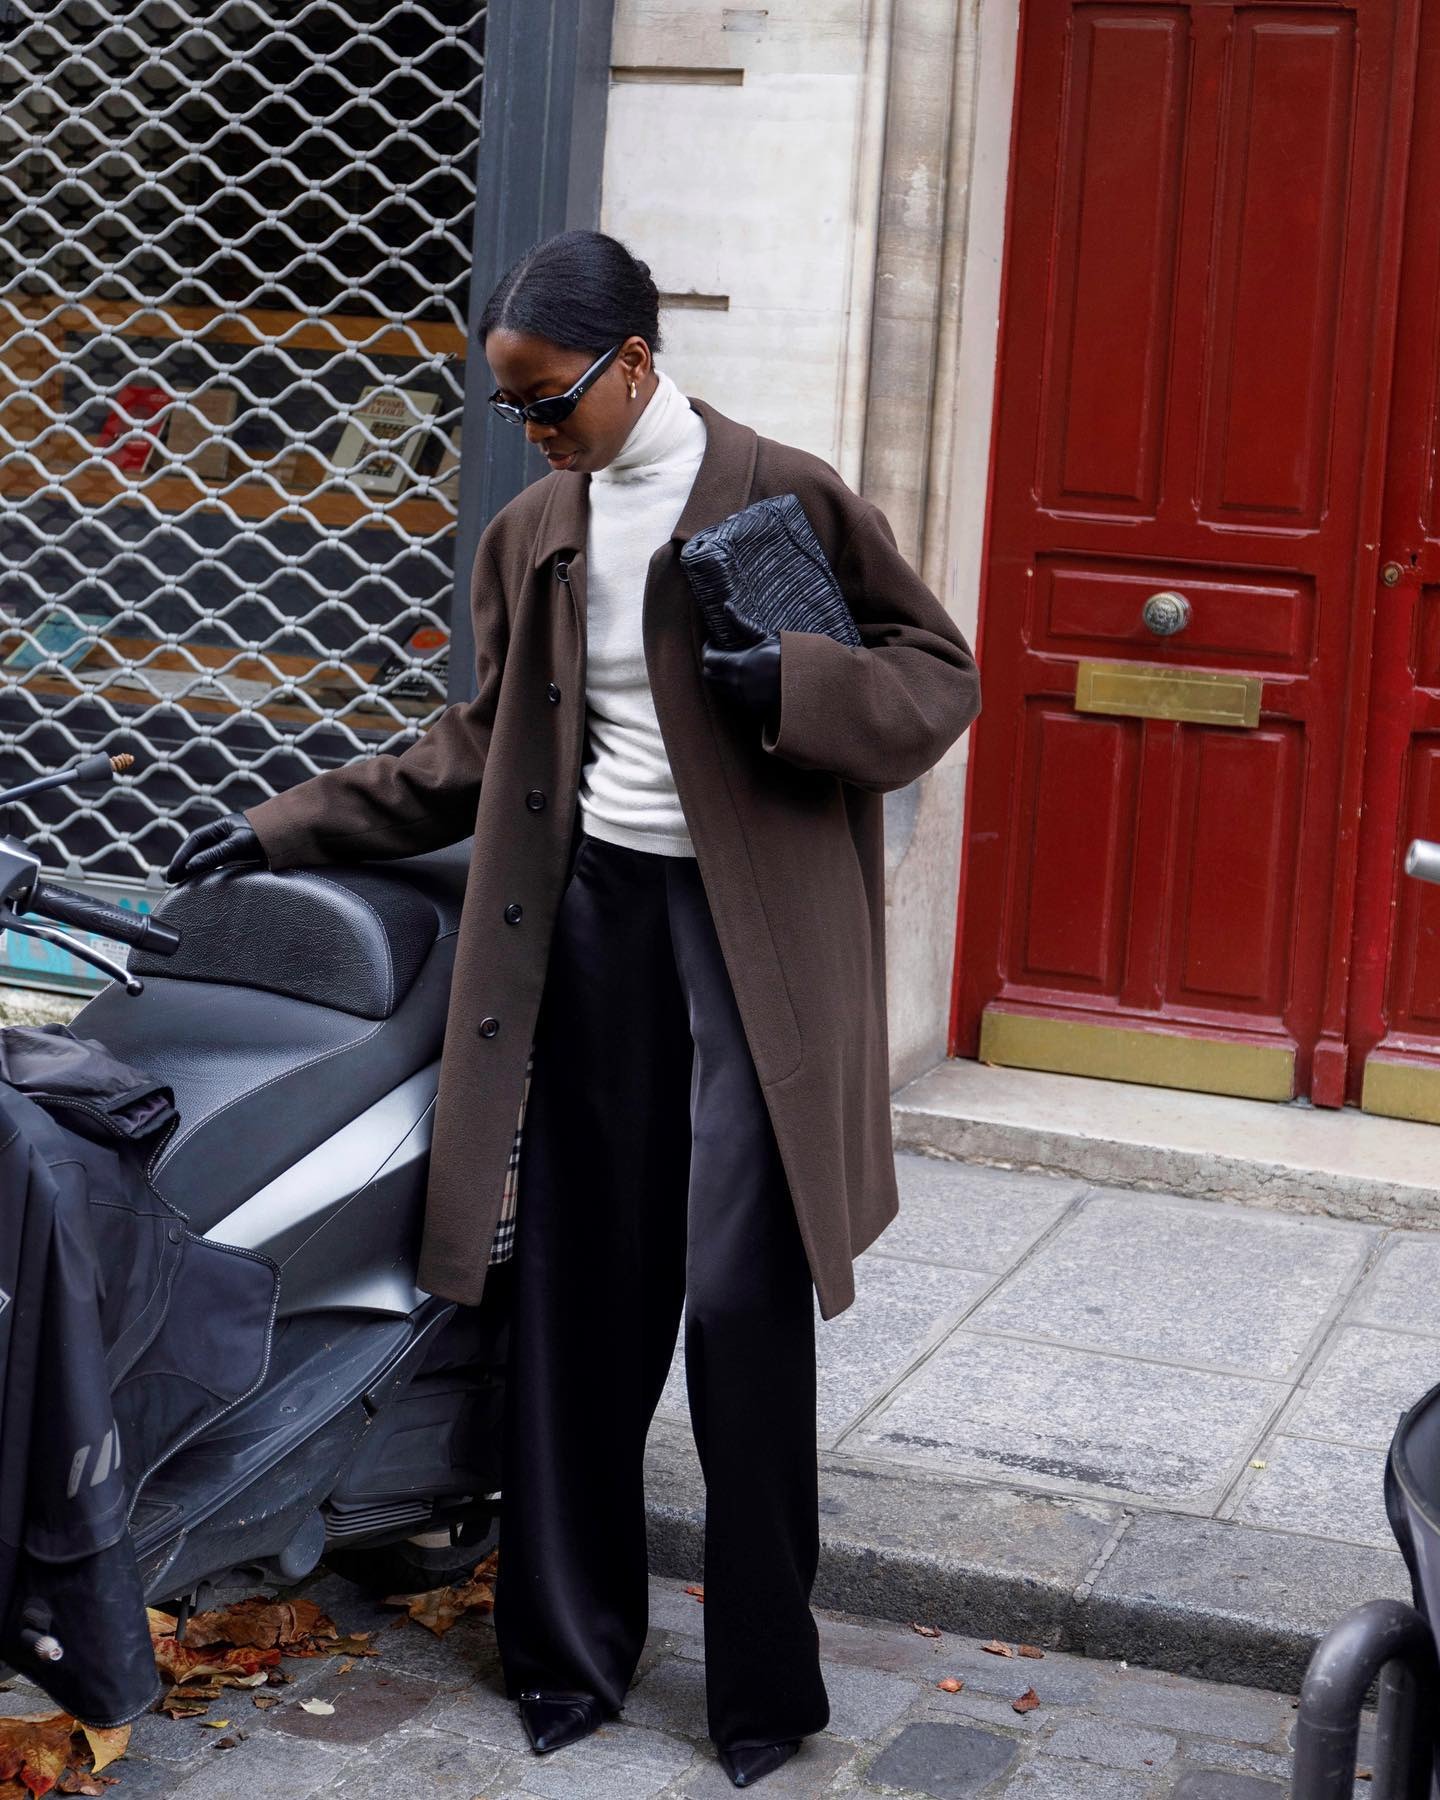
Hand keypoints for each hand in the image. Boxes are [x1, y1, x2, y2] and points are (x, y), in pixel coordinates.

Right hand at [165, 813, 266, 883]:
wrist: (293, 835)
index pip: (194, 840)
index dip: (181, 856)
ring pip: (208, 856)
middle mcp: (226, 833)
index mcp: (223, 826)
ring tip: (183, 883)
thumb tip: (191, 866)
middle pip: (198, 848)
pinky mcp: (243, 854)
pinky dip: (209, 871)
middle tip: (172, 880)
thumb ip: (215, 854)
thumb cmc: (268, 835)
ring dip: (195, 868)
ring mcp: (234, 844)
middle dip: (184, 863)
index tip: (173, 872)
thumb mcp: (239, 844)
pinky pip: (220, 862)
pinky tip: (204, 880)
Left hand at [700, 602, 781, 723]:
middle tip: (719, 655)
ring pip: (719, 688)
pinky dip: (732, 689)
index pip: (708, 659)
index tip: (714, 644)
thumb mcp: (763, 638)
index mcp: (737, 664)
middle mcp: (735, 684)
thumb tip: (726, 607)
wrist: (804, 681)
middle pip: (708, 676)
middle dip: (710, 665)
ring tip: (731, 667)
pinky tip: (743, 680)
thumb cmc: (785, 656)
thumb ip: (742, 624)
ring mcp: (742, 698)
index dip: (707, 650)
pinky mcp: (750, 708)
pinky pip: (733, 699)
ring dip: (720, 678)